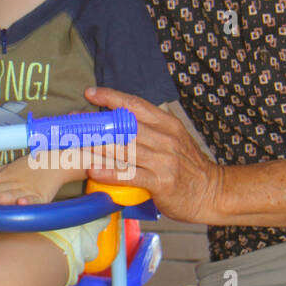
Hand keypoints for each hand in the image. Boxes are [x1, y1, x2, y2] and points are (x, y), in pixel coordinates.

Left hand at [0, 155, 60, 205]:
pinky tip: (21, 203)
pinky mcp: (41, 196)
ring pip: (11, 194)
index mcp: (5, 176)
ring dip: (1, 198)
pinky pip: (34, 200)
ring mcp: (26, 190)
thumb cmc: (33, 166)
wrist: (57, 162)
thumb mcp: (12, 167)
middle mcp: (13, 183)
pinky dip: (28, 202)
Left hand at [83, 87, 223, 222]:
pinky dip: (110, 172)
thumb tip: (119, 121)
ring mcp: (164, 161)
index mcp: (168, 124)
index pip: (136, 105)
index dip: (111, 97)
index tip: (90, 93)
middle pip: (125, 126)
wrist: (212, 192)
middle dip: (97, 123)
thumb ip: (151, 130)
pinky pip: (130, 175)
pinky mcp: (161, 182)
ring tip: (76, 144)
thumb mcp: (174, 139)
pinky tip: (94, 171)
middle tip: (73, 122)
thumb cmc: (188, 167)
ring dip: (98, 146)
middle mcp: (166, 139)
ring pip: (124, 149)